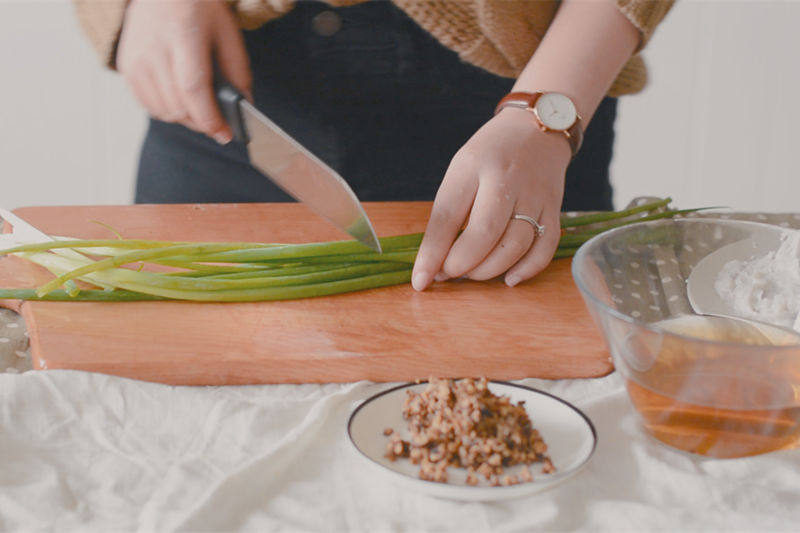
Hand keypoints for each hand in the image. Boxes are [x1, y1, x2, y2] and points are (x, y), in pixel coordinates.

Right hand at [116, 0, 250, 143]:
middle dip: (202, 122)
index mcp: (182, 34)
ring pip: (163, 111)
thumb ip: (238, 70)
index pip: (193, 88)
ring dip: (186, 119)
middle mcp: (153, 48)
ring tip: (200, 111)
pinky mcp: (125, 67)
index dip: (209, 117)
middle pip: (178, 106)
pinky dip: (167, 111)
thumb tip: (245, 106)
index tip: (225, 134)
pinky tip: (180, 102)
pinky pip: (148, 106)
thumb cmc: (197, 7)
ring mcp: (135, 59)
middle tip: (218, 123)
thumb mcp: (227, 31)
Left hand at [412, 108, 569, 289]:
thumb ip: (449, 215)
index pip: (448, 215)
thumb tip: (435, 266)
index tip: (421, 281)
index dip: (432, 252)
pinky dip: (527, 269)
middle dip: (463, 263)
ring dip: (490, 270)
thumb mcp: (461, 171)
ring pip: (516, 244)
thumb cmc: (490, 156)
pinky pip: (545, 247)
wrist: (538, 129)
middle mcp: (506, 179)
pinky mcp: (556, 208)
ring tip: (474, 273)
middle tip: (450, 273)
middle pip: (485, 232)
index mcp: (473, 166)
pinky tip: (509, 279)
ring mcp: (535, 194)